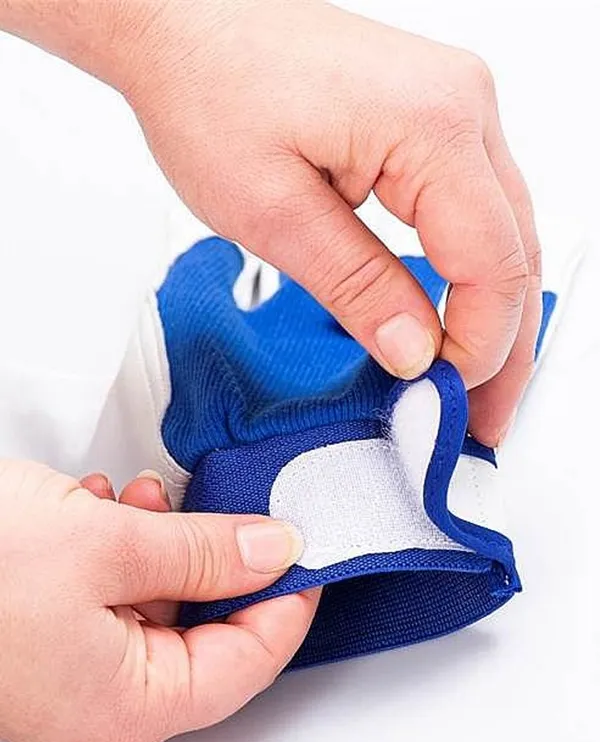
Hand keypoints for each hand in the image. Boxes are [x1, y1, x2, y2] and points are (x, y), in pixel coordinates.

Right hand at [0, 459, 317, 741]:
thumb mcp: (109, 542)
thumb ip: (204, 552)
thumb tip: (275, 551)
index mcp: (127, 704)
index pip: (247, 664)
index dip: (288, 605)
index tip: (310, 552)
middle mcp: (101, 703)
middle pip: (205, 636)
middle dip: (219, 565)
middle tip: (236, 513)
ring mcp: (72, 671)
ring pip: (158, 609)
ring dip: (167, 547)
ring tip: (152, 496)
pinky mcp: (49, 635)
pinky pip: (114, 597)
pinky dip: (125, 549)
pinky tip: (110, 507)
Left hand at [117, 0, 539, 445]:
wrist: (183, 23)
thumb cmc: (209, 86)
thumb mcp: (273, 211)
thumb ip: (357, 286)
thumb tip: (416, 350)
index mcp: (432, 125)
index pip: (492, 265)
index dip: (478, 347)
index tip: (446, 397)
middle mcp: (461, 106)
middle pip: (515, 253)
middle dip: (504, 345)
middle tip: (483, 414)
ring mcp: (452, 107)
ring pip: (504, 234)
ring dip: (493, 312)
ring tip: (472, 378)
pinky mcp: (430, 118)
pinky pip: (475, 207)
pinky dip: (470, 270)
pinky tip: (455, 313)